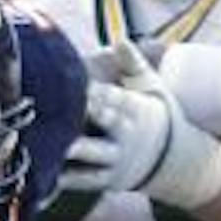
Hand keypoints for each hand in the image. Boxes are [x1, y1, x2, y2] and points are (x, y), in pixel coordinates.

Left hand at [61, 40, 220, 207]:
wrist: (174, 160)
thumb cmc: (152, 113)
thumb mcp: (150, 87)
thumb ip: (132, 64)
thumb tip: (120, 39)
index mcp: (137, 109)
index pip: (117, 97)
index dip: (100, 91)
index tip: (80, 83)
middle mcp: (128, 135)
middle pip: (109, 123)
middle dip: (91, 115)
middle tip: (67, 108)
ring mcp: (117, 159)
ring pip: (96, 155)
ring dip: (78, 151)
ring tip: (58, 147)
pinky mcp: (107, 180)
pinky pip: (86, 180)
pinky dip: (67, 179)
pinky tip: (46, 176)